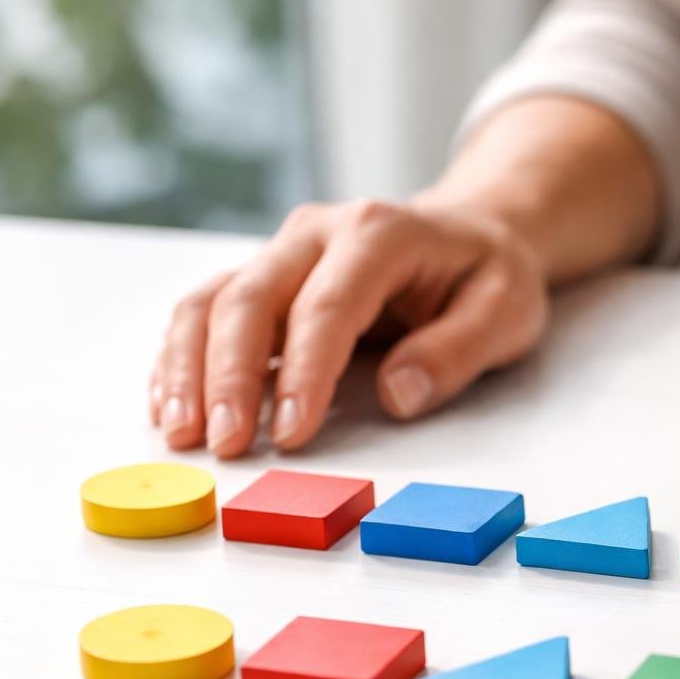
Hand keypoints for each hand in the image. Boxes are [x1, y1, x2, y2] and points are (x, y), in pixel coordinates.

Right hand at [149, 198, 547, 456]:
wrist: (472, 233)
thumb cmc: (487, 275)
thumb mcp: (507, 311)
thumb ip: (457, 352)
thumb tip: (397, 395)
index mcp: (379, 234)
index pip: (328, 305)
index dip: (304, 371)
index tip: (291, 433)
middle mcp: (317, 233)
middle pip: (251, 298)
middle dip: (229, 376)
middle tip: (225, 444)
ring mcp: (283, 252)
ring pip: (213, 302)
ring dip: (187, 369)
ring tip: (183, 434)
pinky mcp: (265, 279)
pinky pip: (206, 312)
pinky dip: (182, 358)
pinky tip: (172, 407)